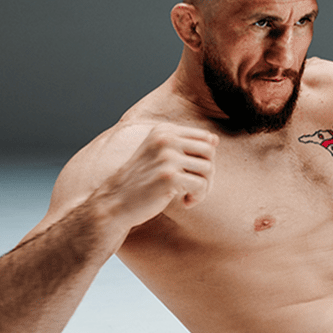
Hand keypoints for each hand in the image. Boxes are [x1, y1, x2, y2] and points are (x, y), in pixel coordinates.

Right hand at [99, 123, 217, 228]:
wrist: (116, 201)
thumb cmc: (143, 180)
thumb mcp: (161, 156)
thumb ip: (186, 146)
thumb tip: (215, 139)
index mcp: (164, 130)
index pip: (206, 138)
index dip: (206, 158)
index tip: (193, 172)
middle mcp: (165, 139)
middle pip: (210, 152)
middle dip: (208, 173)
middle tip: (195, 187)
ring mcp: (167, 157)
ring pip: (208, 169)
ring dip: (204, 188)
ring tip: (189, 195)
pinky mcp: (169, 177)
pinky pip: (201, 185)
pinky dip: (198, 197)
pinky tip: (185, 202)